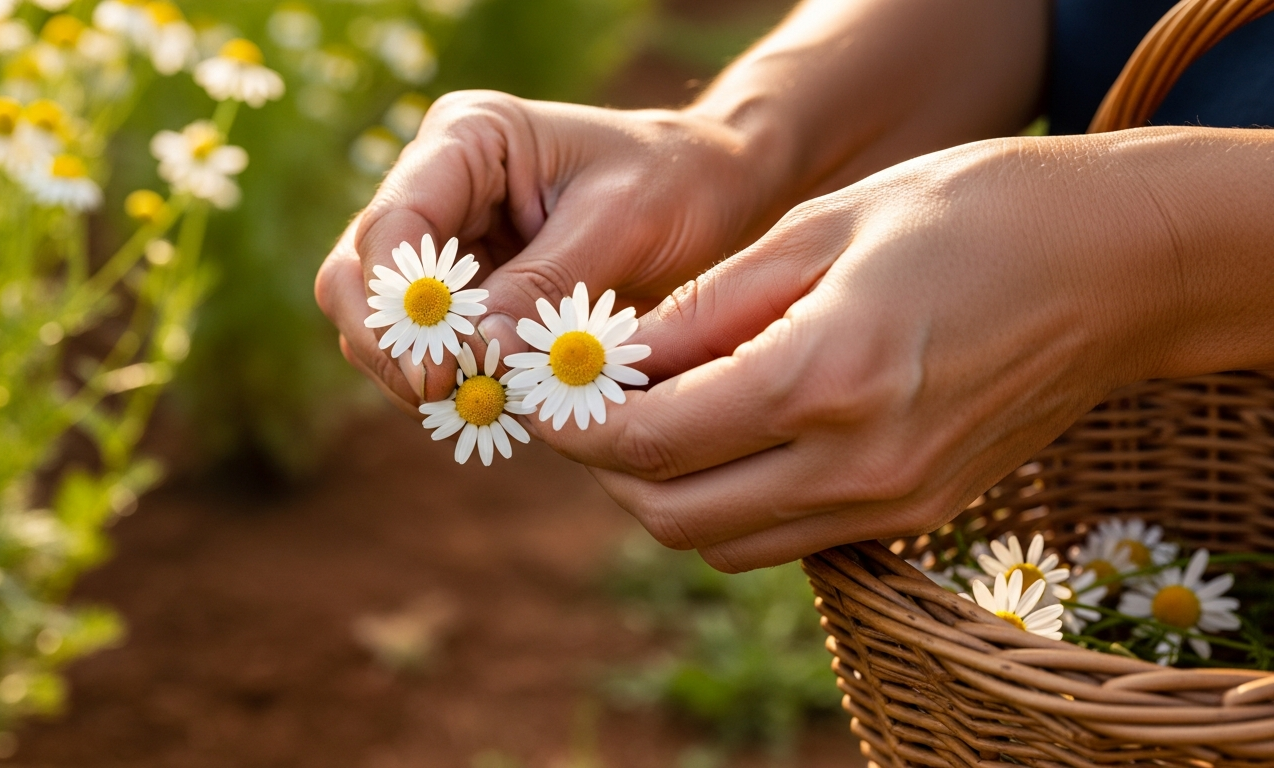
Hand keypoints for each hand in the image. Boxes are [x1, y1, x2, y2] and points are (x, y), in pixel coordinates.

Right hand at [315, 90, 777, 412]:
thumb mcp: (624, 221)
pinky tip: (496, 400)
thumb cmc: (679, 182)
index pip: (393, 223)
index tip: (442, 369)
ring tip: (481, 403)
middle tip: (445, 396)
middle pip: (357, 275)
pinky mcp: (464, 293)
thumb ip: (549, 283)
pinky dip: (447, 380)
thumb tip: (482, 352)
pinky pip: (424, 347)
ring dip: (413, 370)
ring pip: (377, 320)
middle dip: (390, 343)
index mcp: (468, 137)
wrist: (715, 193)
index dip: (401, 303)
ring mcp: (445, 241)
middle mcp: (438, 185)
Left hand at [538, 129, 1218, 571]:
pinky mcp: (915, 516)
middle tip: (591, 408)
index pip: (651, 442)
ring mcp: (891, 502)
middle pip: (672, 516)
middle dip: (609, 469)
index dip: (577, 424)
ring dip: (667, 495)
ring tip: (656, 419)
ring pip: (724, 543)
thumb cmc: (970, 214)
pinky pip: (786, 538)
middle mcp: (856, 464)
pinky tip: (733, 437)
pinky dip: (733, 505)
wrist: (1114, 265)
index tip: (547, 392)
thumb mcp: (819, 229)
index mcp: (823, 377)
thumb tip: (618, 360)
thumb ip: (706, 309)